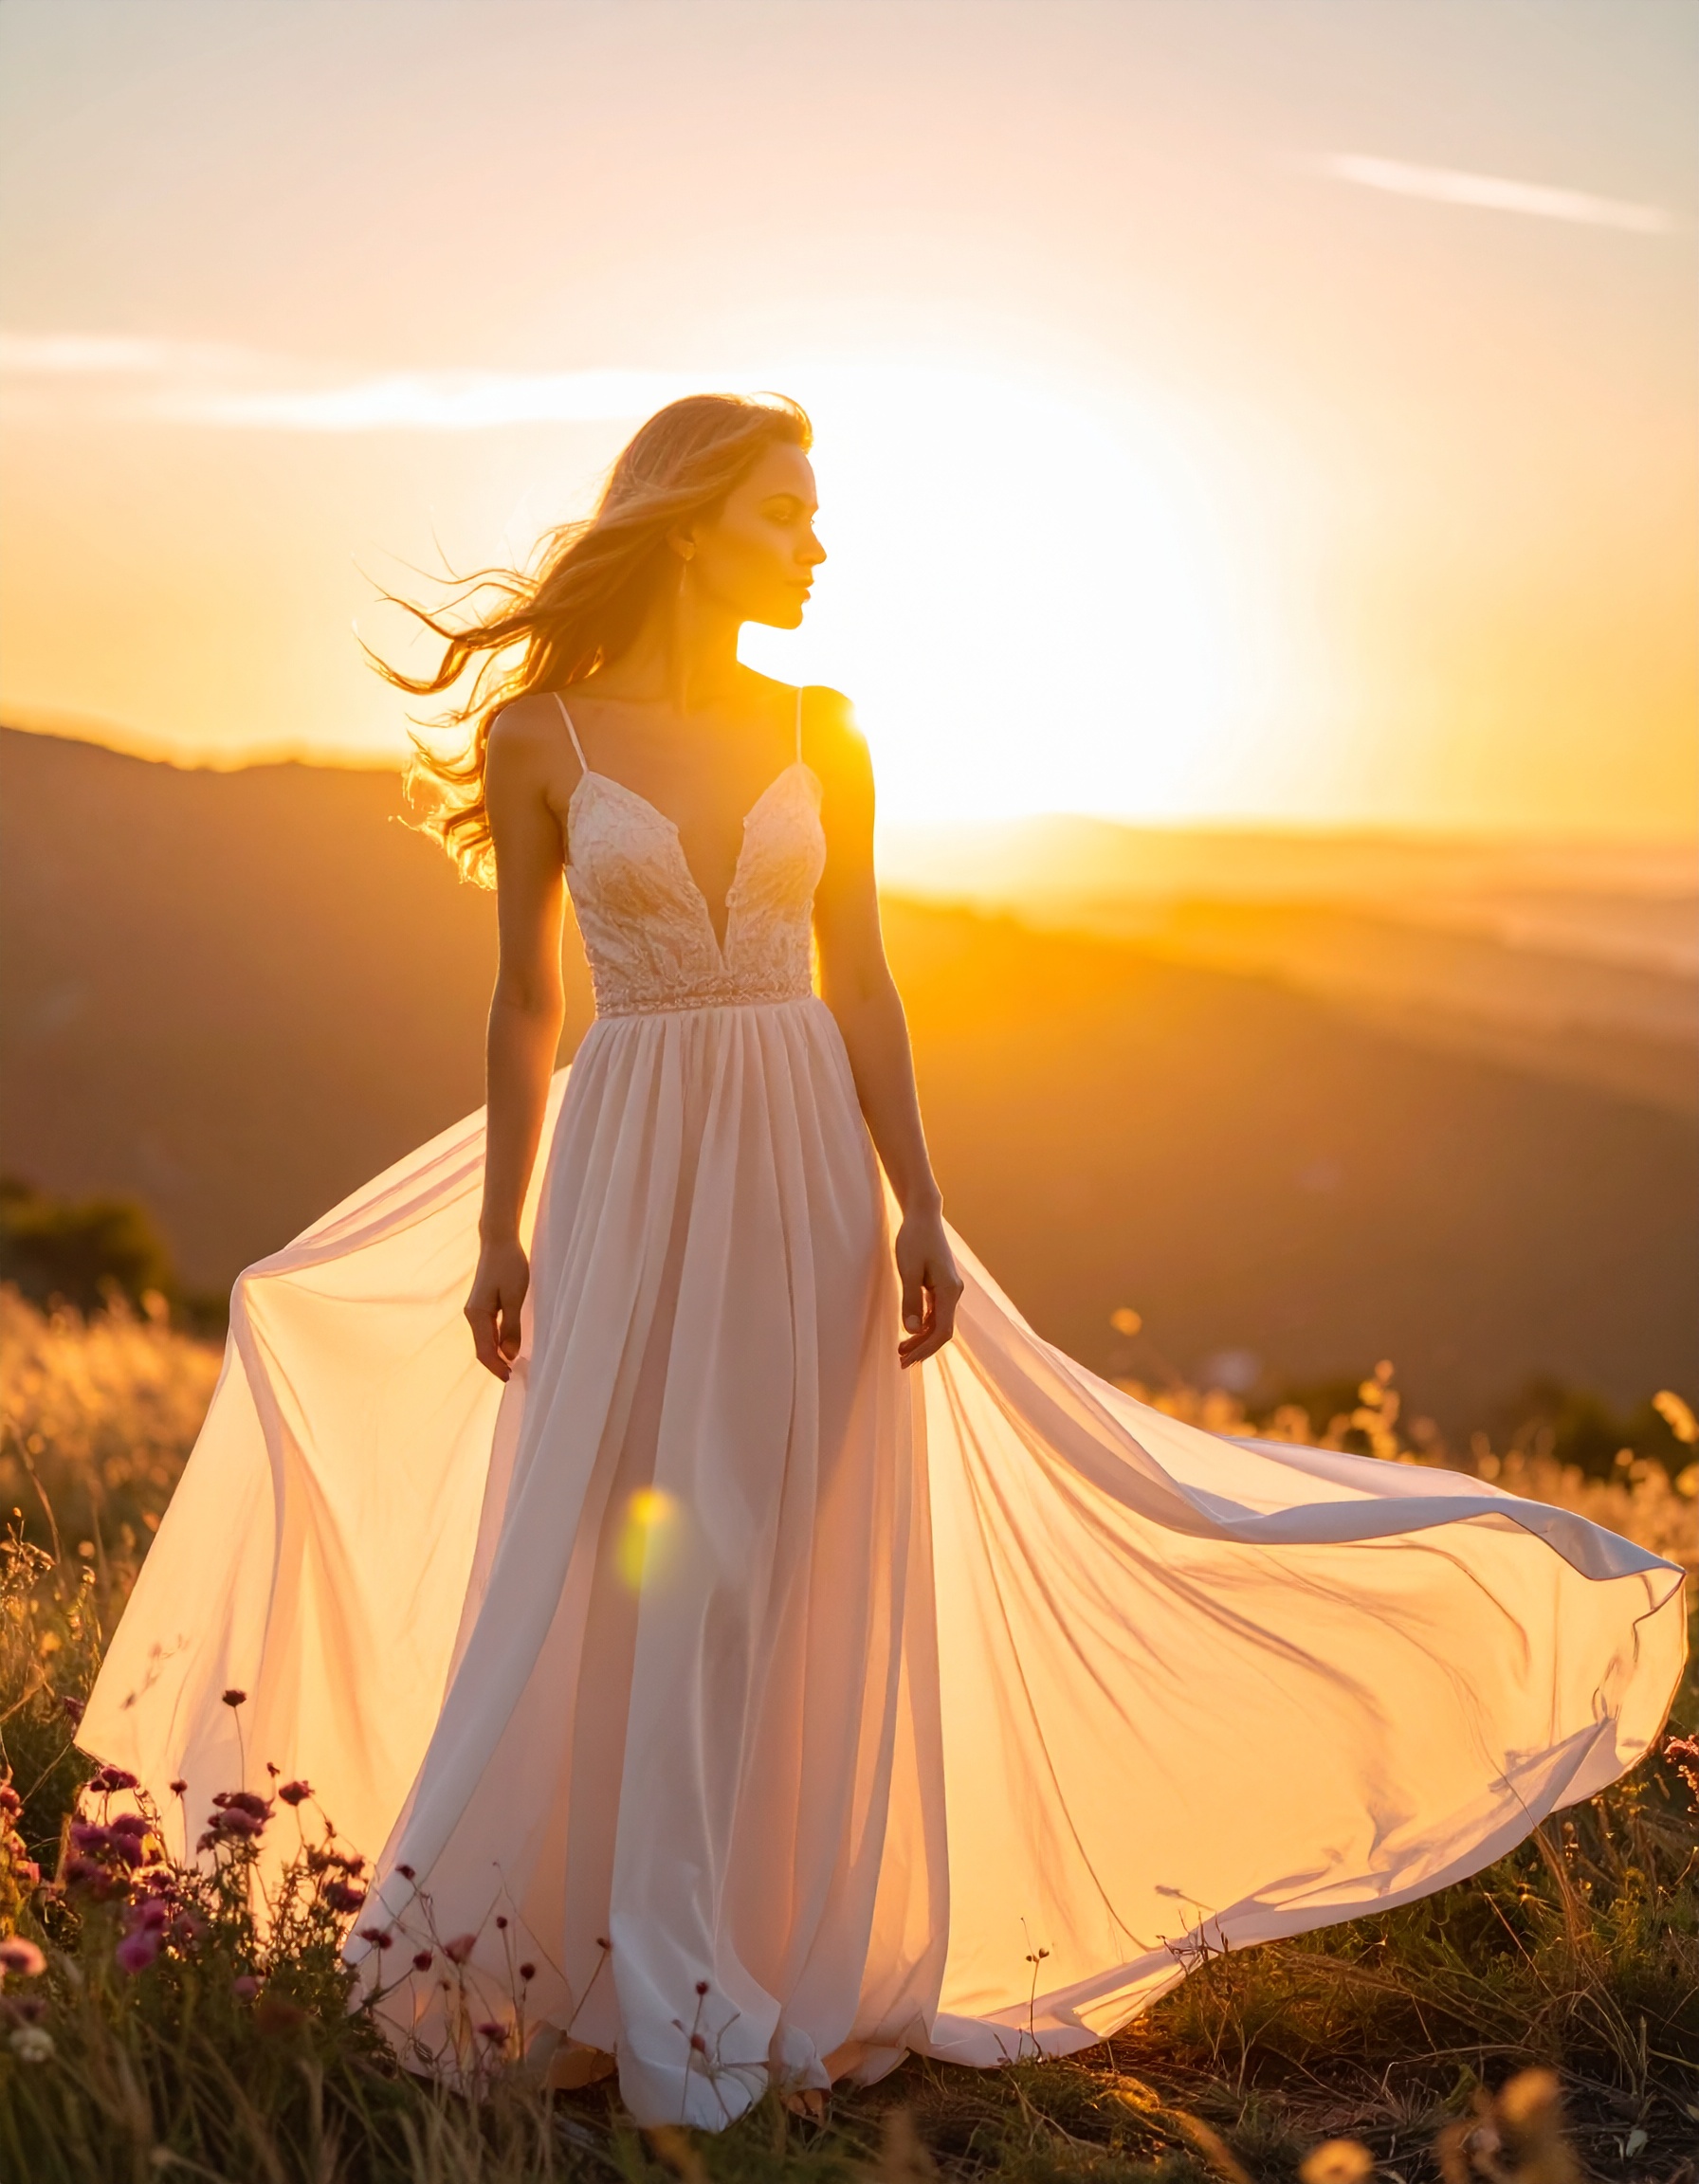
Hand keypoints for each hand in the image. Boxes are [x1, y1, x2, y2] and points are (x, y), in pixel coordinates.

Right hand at [465, 1237, 529, 1379]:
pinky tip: (506, 1346)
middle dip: (495, 1364)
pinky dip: (496, 1342)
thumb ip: (511, 1327)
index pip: (484, 1350)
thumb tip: (509, 1354)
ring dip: (496, 1354)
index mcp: (477, 1314)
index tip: (510, 1378)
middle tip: (513, 1376)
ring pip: (484, 1340)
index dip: (496, 1367)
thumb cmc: (509, 1265)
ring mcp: (475, 1310)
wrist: (498, 1241)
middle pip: (482, 1348)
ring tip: (511, 1366)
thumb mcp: (514, 1297)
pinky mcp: (482, 1305)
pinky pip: (486, 1330)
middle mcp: (472, 1315)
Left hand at [894, 1205, 962, 1368]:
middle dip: (922, 1348)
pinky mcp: (942, 1285)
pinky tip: (910, 1332)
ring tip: (901, 1350)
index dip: (925, 1349)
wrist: (923, 1215)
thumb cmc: (914, 1239)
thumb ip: (910, 1301)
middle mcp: (954, 1292)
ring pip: (938, 1323)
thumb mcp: (908, 1270)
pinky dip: (923, 1325)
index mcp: (949, 1290)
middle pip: (942, 1330)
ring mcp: (949, 1289)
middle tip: (900, 1362)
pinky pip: (935, 1312)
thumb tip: (911, 1330)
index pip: (942, 1331)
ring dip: (921, 1338)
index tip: (907, 1360)